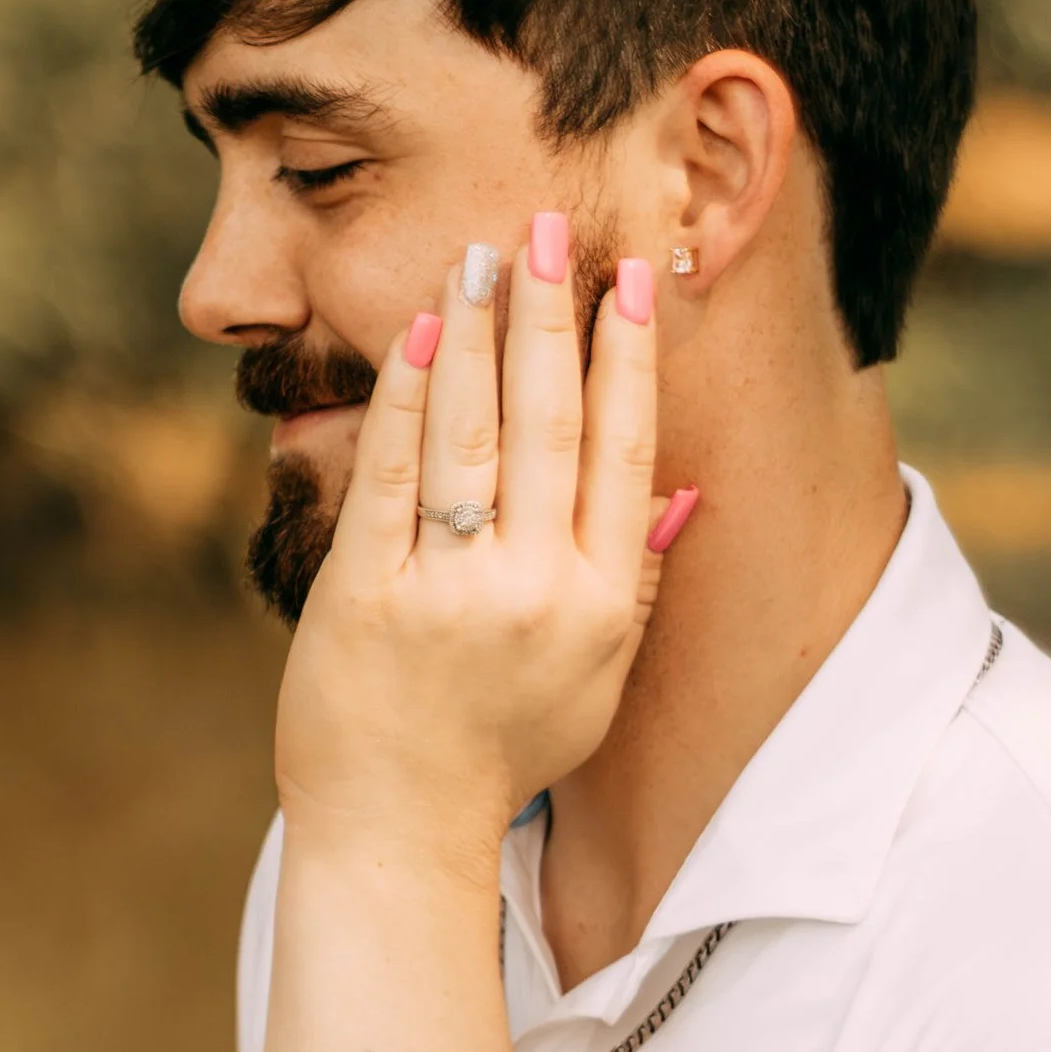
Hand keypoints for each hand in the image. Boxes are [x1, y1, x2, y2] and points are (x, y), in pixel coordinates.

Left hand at [275, 220, 663, 862]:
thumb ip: (637, 579)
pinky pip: (391, 473)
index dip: (629, 357)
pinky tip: (424, 332)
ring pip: (474, 433)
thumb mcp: (596, 679)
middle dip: (554, 315)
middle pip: (554, 425)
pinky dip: (409, 395)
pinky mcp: (366, 596)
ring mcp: (447, 593)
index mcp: (602, 605)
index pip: (624, 452)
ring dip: (482, 331)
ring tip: (484, 252)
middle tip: (551, 225)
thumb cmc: (499, 749)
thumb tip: (684, 486)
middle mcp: (535, 593)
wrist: (397, 826)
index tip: (629, 277)